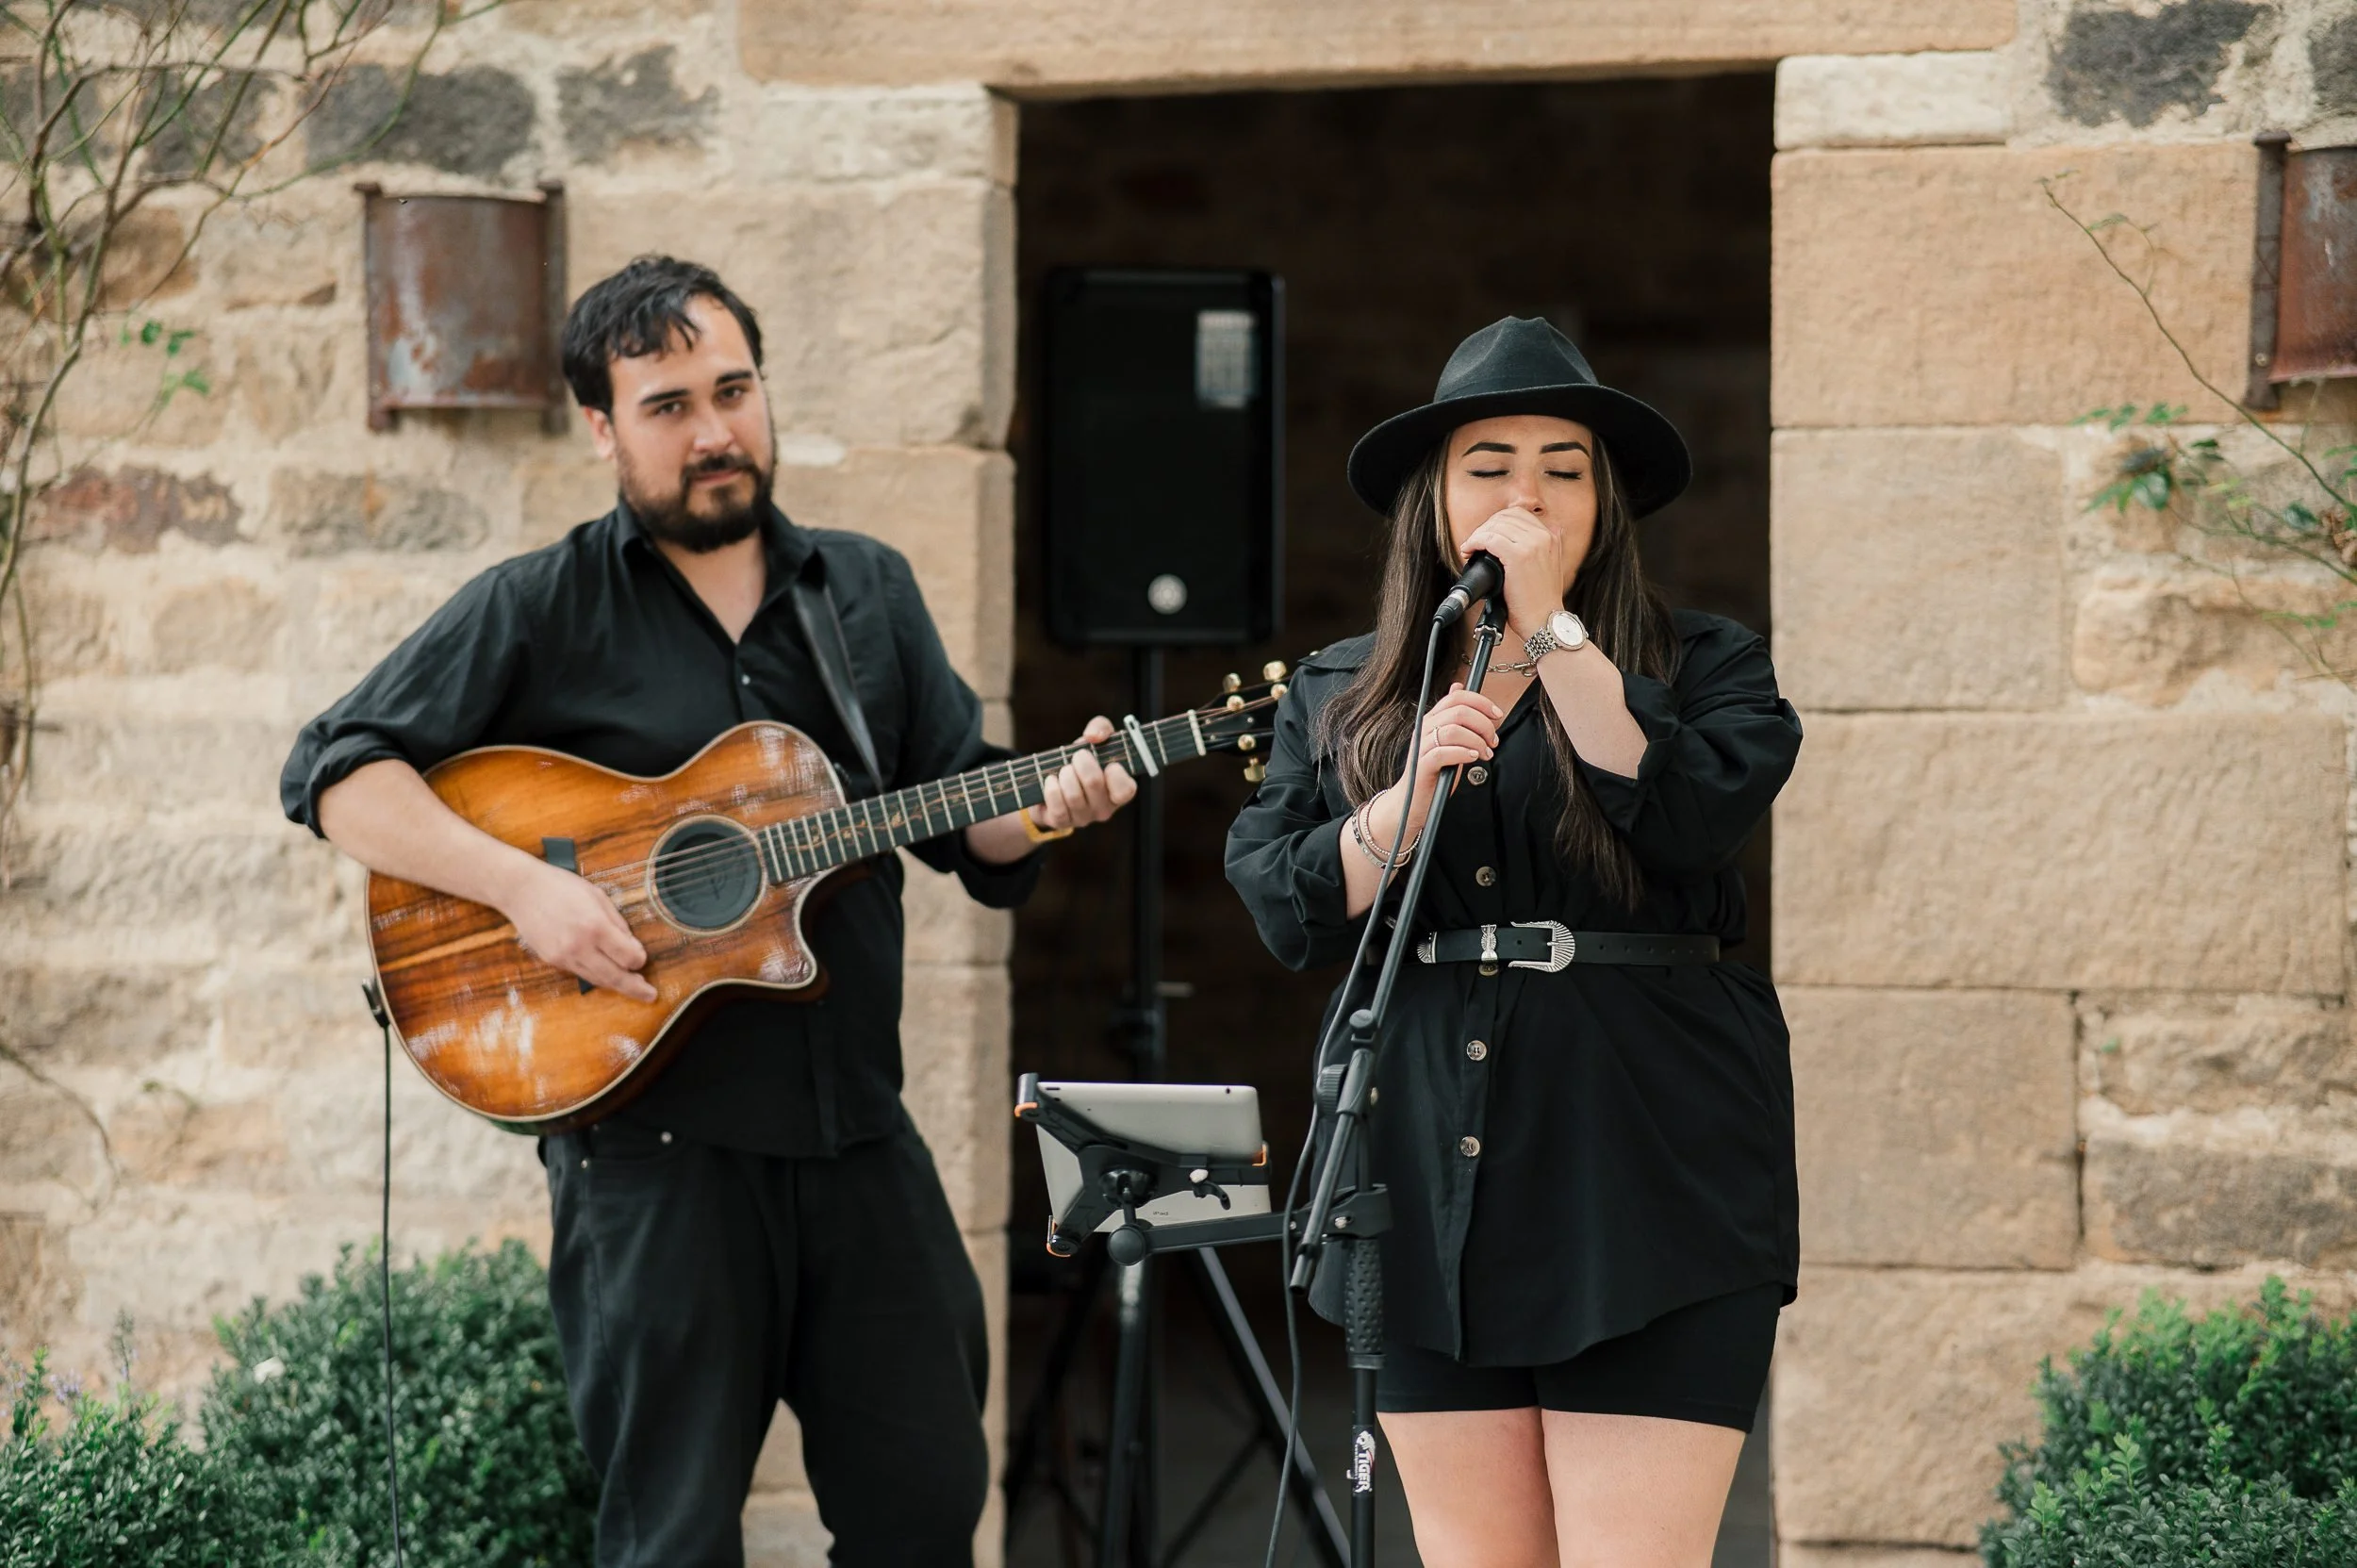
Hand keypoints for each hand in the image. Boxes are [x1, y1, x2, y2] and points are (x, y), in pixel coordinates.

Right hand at [499, 858, 656, 1001]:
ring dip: (616, 985)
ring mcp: (564, 956)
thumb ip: (618, 923)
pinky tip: (606, 972)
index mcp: (596, 926)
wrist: (521, 890)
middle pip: (614, 977)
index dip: (639, 959)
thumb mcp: (598, 897)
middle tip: (650, 995)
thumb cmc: (562, 887)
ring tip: (633, 987)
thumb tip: (632, 947)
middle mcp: (580, 946)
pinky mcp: (552, 961)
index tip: (642, 956)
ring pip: (597, 979)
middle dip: (635, 988)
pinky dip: (596, 975)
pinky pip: (580, 973)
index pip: (628, 957)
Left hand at [1031, 715, 1137, 830]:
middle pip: (1094, 784)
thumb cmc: (1080, 761)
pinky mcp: (1062, 822)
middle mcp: (1104, 808)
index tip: (1107, 762)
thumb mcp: (1094, 740)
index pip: (1126, 790)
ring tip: (1064, 769)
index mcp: (1118, 791)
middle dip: (1081, 762)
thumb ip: (1101, 728)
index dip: (1116, 774)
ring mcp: (1084, 818)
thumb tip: (1093, 736)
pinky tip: (1051, 780)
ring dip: (1065, 774)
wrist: (1051, 781)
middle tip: (1077, 756)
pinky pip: (1057, 807)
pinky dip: (1051, 788)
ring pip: (1073, 795)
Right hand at [1365, 683, 1501, 844]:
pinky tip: (1473, 758)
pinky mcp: (1422, 765)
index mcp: (1432, 719)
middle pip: (1458, 711)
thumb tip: (1458, 687)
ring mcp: (1422, 746)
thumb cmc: (1434, 773)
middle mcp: (1425, 729)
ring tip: (1485, 753)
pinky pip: (1443, 752)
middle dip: (1484, 724)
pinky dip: (1463, 753)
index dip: (1481, 702)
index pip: (1456, 697)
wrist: (1412, 801)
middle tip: (1493, 740)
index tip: (1498, 715)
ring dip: (1477, 740)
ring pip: (1453, 730)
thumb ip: (1456, 718)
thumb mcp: (1449, 740)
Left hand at [1460, 505, 1578, 640]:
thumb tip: (1506, 540)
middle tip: (1474, 543)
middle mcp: (1545, 536)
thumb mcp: (1545, 567)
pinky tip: (1469, 551)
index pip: (1518, 514)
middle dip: (1486, 528)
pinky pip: (1490, 539)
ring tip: (1470, 549)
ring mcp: (1534, 544)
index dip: (1496, 522)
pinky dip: (1475, 542)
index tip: (1486, 536)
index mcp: (1552, 536)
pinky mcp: (1519, 556)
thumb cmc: (1540, 602)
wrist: (1545, 622)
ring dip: (1478, 535)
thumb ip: (1534, 549)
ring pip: (1496, 526)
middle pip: (1506, 517)